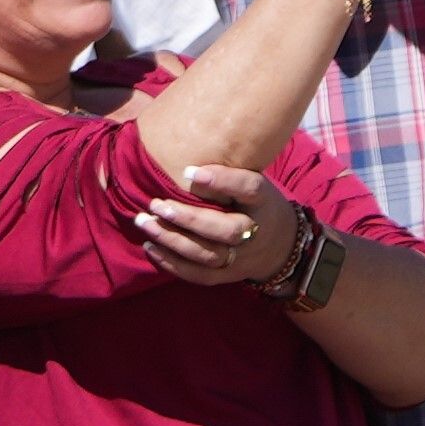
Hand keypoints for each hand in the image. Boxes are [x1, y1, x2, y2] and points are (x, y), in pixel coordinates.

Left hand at [133, 163, 306, 290]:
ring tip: (145, 223)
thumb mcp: (254, 181)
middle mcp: (254, 232)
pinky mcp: (227, 276)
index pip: (249, 188)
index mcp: (263, 200)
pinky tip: (151, 247)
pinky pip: (198, 275)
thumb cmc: (255, 203)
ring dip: (172, 240)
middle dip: (187, 218)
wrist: (279, 245)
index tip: (189, 171)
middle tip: (156, 203)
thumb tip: (184, 149)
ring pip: (207, 255)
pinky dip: (172, 264)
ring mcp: (241, 258)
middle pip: (224, 230)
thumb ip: (228, 172)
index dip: (222, 180)